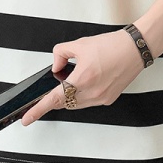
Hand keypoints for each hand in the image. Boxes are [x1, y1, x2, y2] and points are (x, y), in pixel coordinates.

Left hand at [21, 29, 144, 125]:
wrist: (135, 49)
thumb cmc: (112, 45)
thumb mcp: (80, 44)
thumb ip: (61, 54)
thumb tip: (56, 66)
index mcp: (83, 78)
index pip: (55, 98)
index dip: (39, 109)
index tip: (27, 118)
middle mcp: (93, 92)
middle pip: (64, 102)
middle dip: (56, 97)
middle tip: (52, 90)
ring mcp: (101, 98)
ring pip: (76, 104)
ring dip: (69, 96)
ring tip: (74, 79)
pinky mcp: (108, 99)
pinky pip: (88, 102)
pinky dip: (82, 95)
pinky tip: (87, 81)